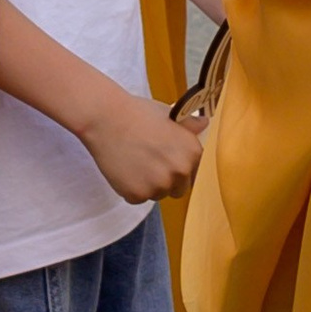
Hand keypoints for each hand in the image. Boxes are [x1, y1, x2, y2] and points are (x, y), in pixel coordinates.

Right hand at [73, 81, 203, 203]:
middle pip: (179, 189)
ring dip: (149, 185)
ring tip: (135, 163)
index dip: (183, 170)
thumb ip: (189, 126)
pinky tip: (124, 169)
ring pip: (158, 195)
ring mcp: (159, 185)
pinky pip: (138, 198)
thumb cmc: (139, 113)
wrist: (106, 118)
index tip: (169, 163)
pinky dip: (131, 189)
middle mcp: (180, 171)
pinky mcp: (137, 195)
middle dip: (167, 180)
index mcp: (193, 152)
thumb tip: (204, 124)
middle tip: (149, 162)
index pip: (196, 174)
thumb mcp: (169, 115)